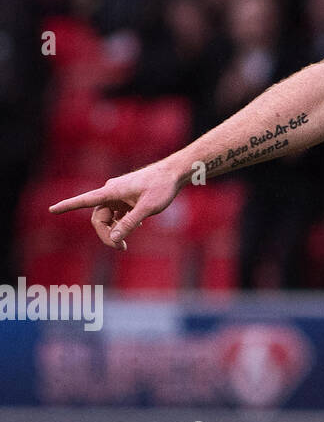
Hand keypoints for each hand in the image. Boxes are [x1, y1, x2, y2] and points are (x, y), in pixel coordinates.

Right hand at [48, 162, 184, 249]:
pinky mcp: (127, 197)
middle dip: (106, 234)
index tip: (52, 209)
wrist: (174, 173)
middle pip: (99, 217)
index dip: (67, 206)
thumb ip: (129, 223)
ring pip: (108, 217)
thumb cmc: (162, 187)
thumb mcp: (147, 208)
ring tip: (125, 245)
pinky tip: (136, 225)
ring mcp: (119, 194)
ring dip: (114, 230)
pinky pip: (118, 213)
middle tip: (119, 249)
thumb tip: (114, 239)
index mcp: (111, 191)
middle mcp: (111, 192)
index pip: (84, 200)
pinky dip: (123, 222)